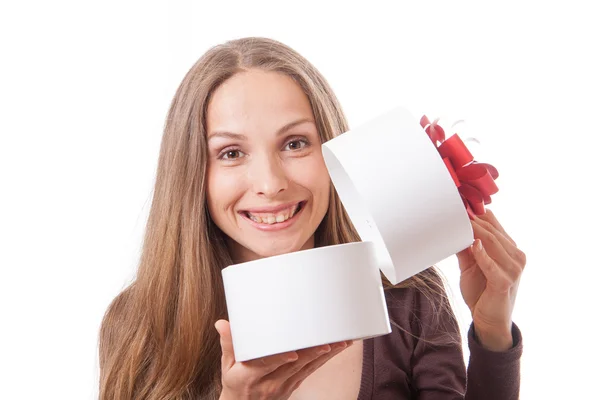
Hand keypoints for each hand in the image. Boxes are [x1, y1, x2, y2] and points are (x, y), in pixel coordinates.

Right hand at [216, 320, 351, 399]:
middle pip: (294, 367)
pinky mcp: (294, 385)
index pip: (267, 366)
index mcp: (250, 376)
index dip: (281, 359)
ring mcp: (284, 386)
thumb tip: (222, 324)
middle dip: (313, 354)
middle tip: (328, 342)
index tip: (294, 353)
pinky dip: (324, 360)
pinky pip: (311, 372)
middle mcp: (270, 383)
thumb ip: (229, 344)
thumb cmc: (235, 383)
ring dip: (325, 356)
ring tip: (341, 342)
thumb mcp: (227, 365)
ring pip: (307, 369)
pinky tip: (337, 349)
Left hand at [456, 209, 526, 350]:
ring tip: (459, 220)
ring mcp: (514, 269)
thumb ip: (465, 247)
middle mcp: (516, 256)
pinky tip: (473, 244)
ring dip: (474, 231)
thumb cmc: (481, 291)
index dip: (477, 212)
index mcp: (510, 249)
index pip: (494, 223)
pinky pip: (492, 265)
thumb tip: (451, 227)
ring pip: (492, 242)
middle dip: (472, 219)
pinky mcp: (505, 282)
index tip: (457, 202)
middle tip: (454, 207)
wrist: (489, 320)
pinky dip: (481, 254)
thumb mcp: (470, 265)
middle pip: (492, 230)